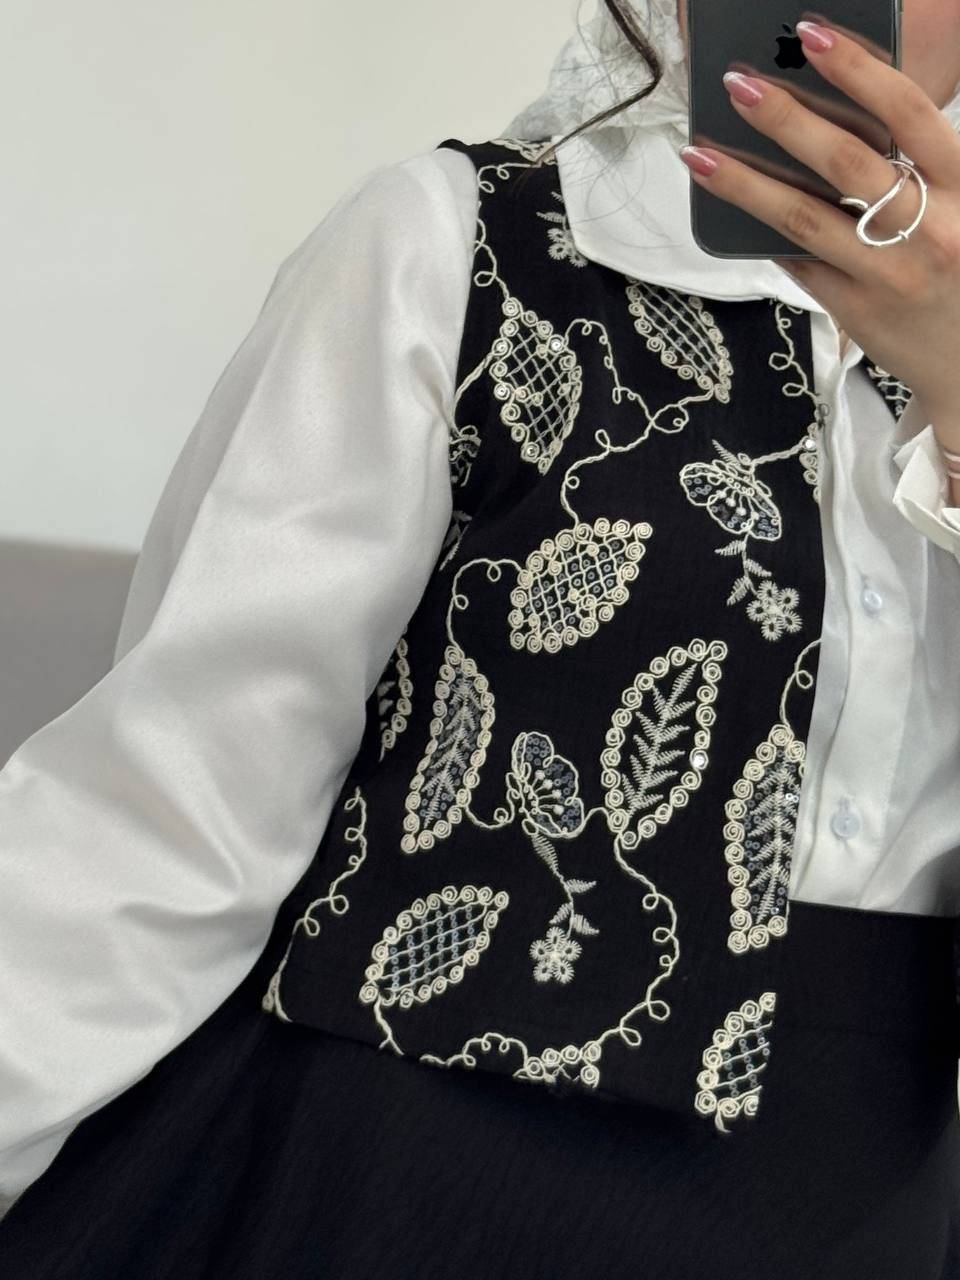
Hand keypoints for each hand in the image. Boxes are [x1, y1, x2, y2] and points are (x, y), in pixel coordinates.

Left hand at [679, 16, 959, 480]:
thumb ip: (921, 167)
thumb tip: (843, 117)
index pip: (909, 115)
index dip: (859, 69)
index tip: (812, 33)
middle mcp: (930, 230)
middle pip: (847, 162)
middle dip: (786, 117)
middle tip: (737, 83)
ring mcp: (887, 276)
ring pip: (805, 218)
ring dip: (745, 182)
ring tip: (701, 152)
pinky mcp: (854, 310)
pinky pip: (798, 263)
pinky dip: (761, 233)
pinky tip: (725, 206)